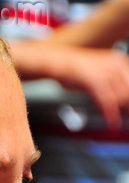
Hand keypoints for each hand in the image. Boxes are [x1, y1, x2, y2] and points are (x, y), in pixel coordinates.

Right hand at [11, 40, 128, 128]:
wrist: (60, 62)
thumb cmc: (77, 69)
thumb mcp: (101, 70)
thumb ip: (114, 82)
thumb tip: (123, 99)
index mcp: (120, 61)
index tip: (127, 110)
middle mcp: (116, 64)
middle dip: (128, 107)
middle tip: (125, 117)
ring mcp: (106, 72)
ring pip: (122, 97)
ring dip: (122, 112)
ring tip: (118, 121)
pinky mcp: (95, 81)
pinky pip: (108, 101)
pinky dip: (111, 114)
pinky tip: (111, 122)